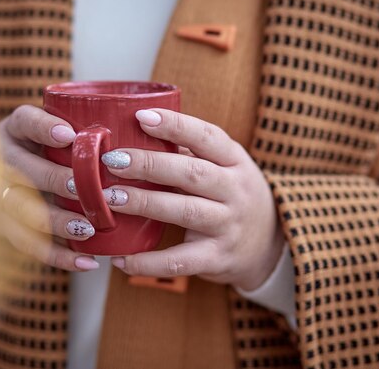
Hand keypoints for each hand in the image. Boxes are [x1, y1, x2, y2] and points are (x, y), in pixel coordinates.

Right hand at [0, 105, 99, 271]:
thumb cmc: (32, 144)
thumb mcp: (41, 126)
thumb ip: (73, 125)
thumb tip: (125, 127)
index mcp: (16, 130)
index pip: (25, 121)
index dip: (45, 128)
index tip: (70, 136)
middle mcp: (2, 161)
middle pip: (24, 172)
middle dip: (54, 180)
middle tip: (83, 188)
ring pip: (25, 212)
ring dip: (57, 222)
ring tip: (88, 228)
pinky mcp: (5, 226)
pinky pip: (30, 244)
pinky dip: (59, 255)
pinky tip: (88, 261)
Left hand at [102, 109, 284, 290]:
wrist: (268, 247)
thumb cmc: (232, 196)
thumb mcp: (225, 168)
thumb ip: (190, 154)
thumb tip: (133, 133)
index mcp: (235, 161)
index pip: (207, 136)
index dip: (175, 125)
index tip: (141, 117)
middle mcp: (236, 191)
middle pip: (192, 173)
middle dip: (149, 164)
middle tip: (113, 159)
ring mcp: (228, 226)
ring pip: (185, 211)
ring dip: (145, 203)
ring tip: (110, 197)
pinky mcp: (217, 258)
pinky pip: (180, 261)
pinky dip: (149, 262)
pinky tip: (121, 258)